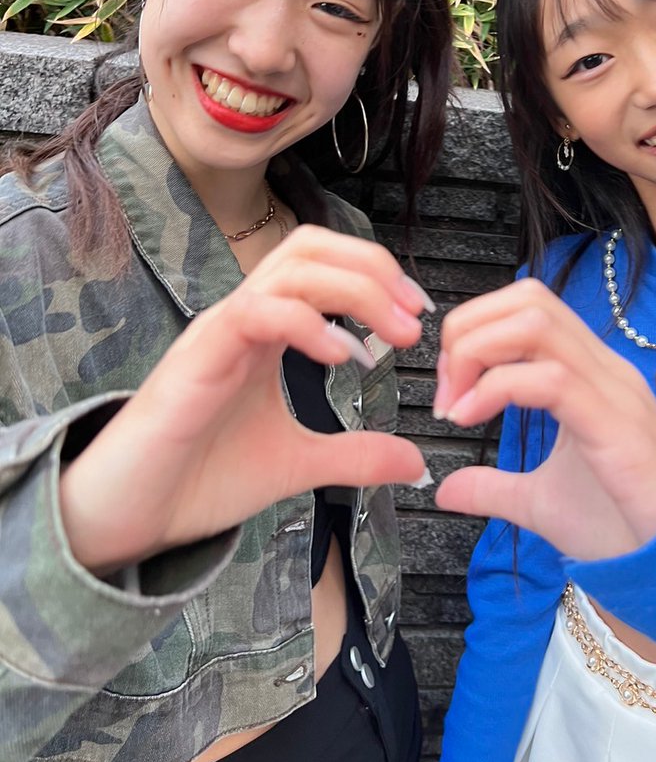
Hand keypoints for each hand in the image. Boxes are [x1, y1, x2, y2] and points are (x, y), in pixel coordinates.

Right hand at [60, 226, 428, 573]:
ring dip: (355, 290)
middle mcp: (245, 316)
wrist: (131, 516)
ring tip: (394, 336)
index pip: (324, 263)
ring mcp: (220, 330)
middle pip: (311, 246)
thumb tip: (417, 462)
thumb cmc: (199, 479)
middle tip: (415, 315)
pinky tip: (342, 358)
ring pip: (290, 267)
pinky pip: (257, 312)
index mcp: (268, 329)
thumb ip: (355, 455)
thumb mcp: (299, 464)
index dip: (378, 276)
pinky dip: (307, 323)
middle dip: (373, 268)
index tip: (419, 316)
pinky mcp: (198, 356)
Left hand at [432, 278, 655, 560]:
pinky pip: (553, 378)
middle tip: (447, 390)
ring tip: (456, 404)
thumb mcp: (538, 502)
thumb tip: (445, 487)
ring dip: (478, 351)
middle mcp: (602, 369)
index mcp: (587, 373)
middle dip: (470, 330)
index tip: (449, 385)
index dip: (475, 328)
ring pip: (537, 323)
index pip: (527, 306)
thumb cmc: (623, 526)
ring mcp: (613, 391)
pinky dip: (497, 388)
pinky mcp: (616, 425)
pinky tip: (472, 419)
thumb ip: (493, 486)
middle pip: (528, 298)